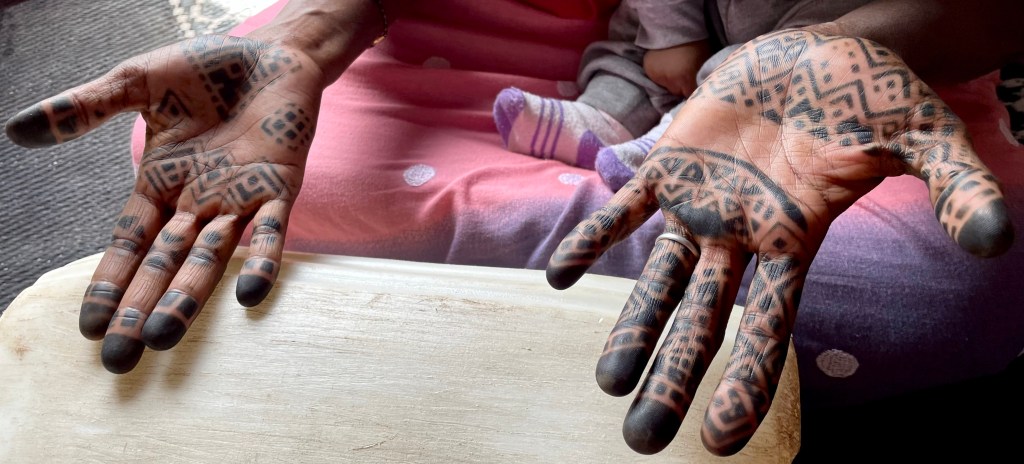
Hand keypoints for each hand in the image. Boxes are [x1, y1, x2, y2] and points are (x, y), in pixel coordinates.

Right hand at [5, 35, 324, 373]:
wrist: (270, 51)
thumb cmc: (207, 71)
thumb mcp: (136, 85)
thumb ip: (85, 109)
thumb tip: (16, 131)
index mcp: (162, 184)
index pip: (128, 243)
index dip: (110, 283)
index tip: (90, 328)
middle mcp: (198, 201)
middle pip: (162, 264)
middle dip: (141, 309)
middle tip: (121, 361)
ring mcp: (239, 197)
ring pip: (208, 258)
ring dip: (187, 298)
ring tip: (163, 339)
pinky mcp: (279, 186)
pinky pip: (269, 231)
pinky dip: (260, 261)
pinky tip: (250, 297)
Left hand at [548, 29, 1013, 455]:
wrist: (821, 48)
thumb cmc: (873, 95)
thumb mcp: (925, 135)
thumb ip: (955, 186)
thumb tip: (997, 239)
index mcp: (795, 241)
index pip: (769, 327)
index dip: (746, 383)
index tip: (719, 443)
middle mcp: (742, 235)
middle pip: (702, 320)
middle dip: (673, 377)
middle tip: (641, 441)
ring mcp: (702, 202)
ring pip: (660, 276)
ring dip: (631, 326)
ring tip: (608, 384)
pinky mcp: (672, 161)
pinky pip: (626, 204)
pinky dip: (594, 234)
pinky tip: (559, 272)